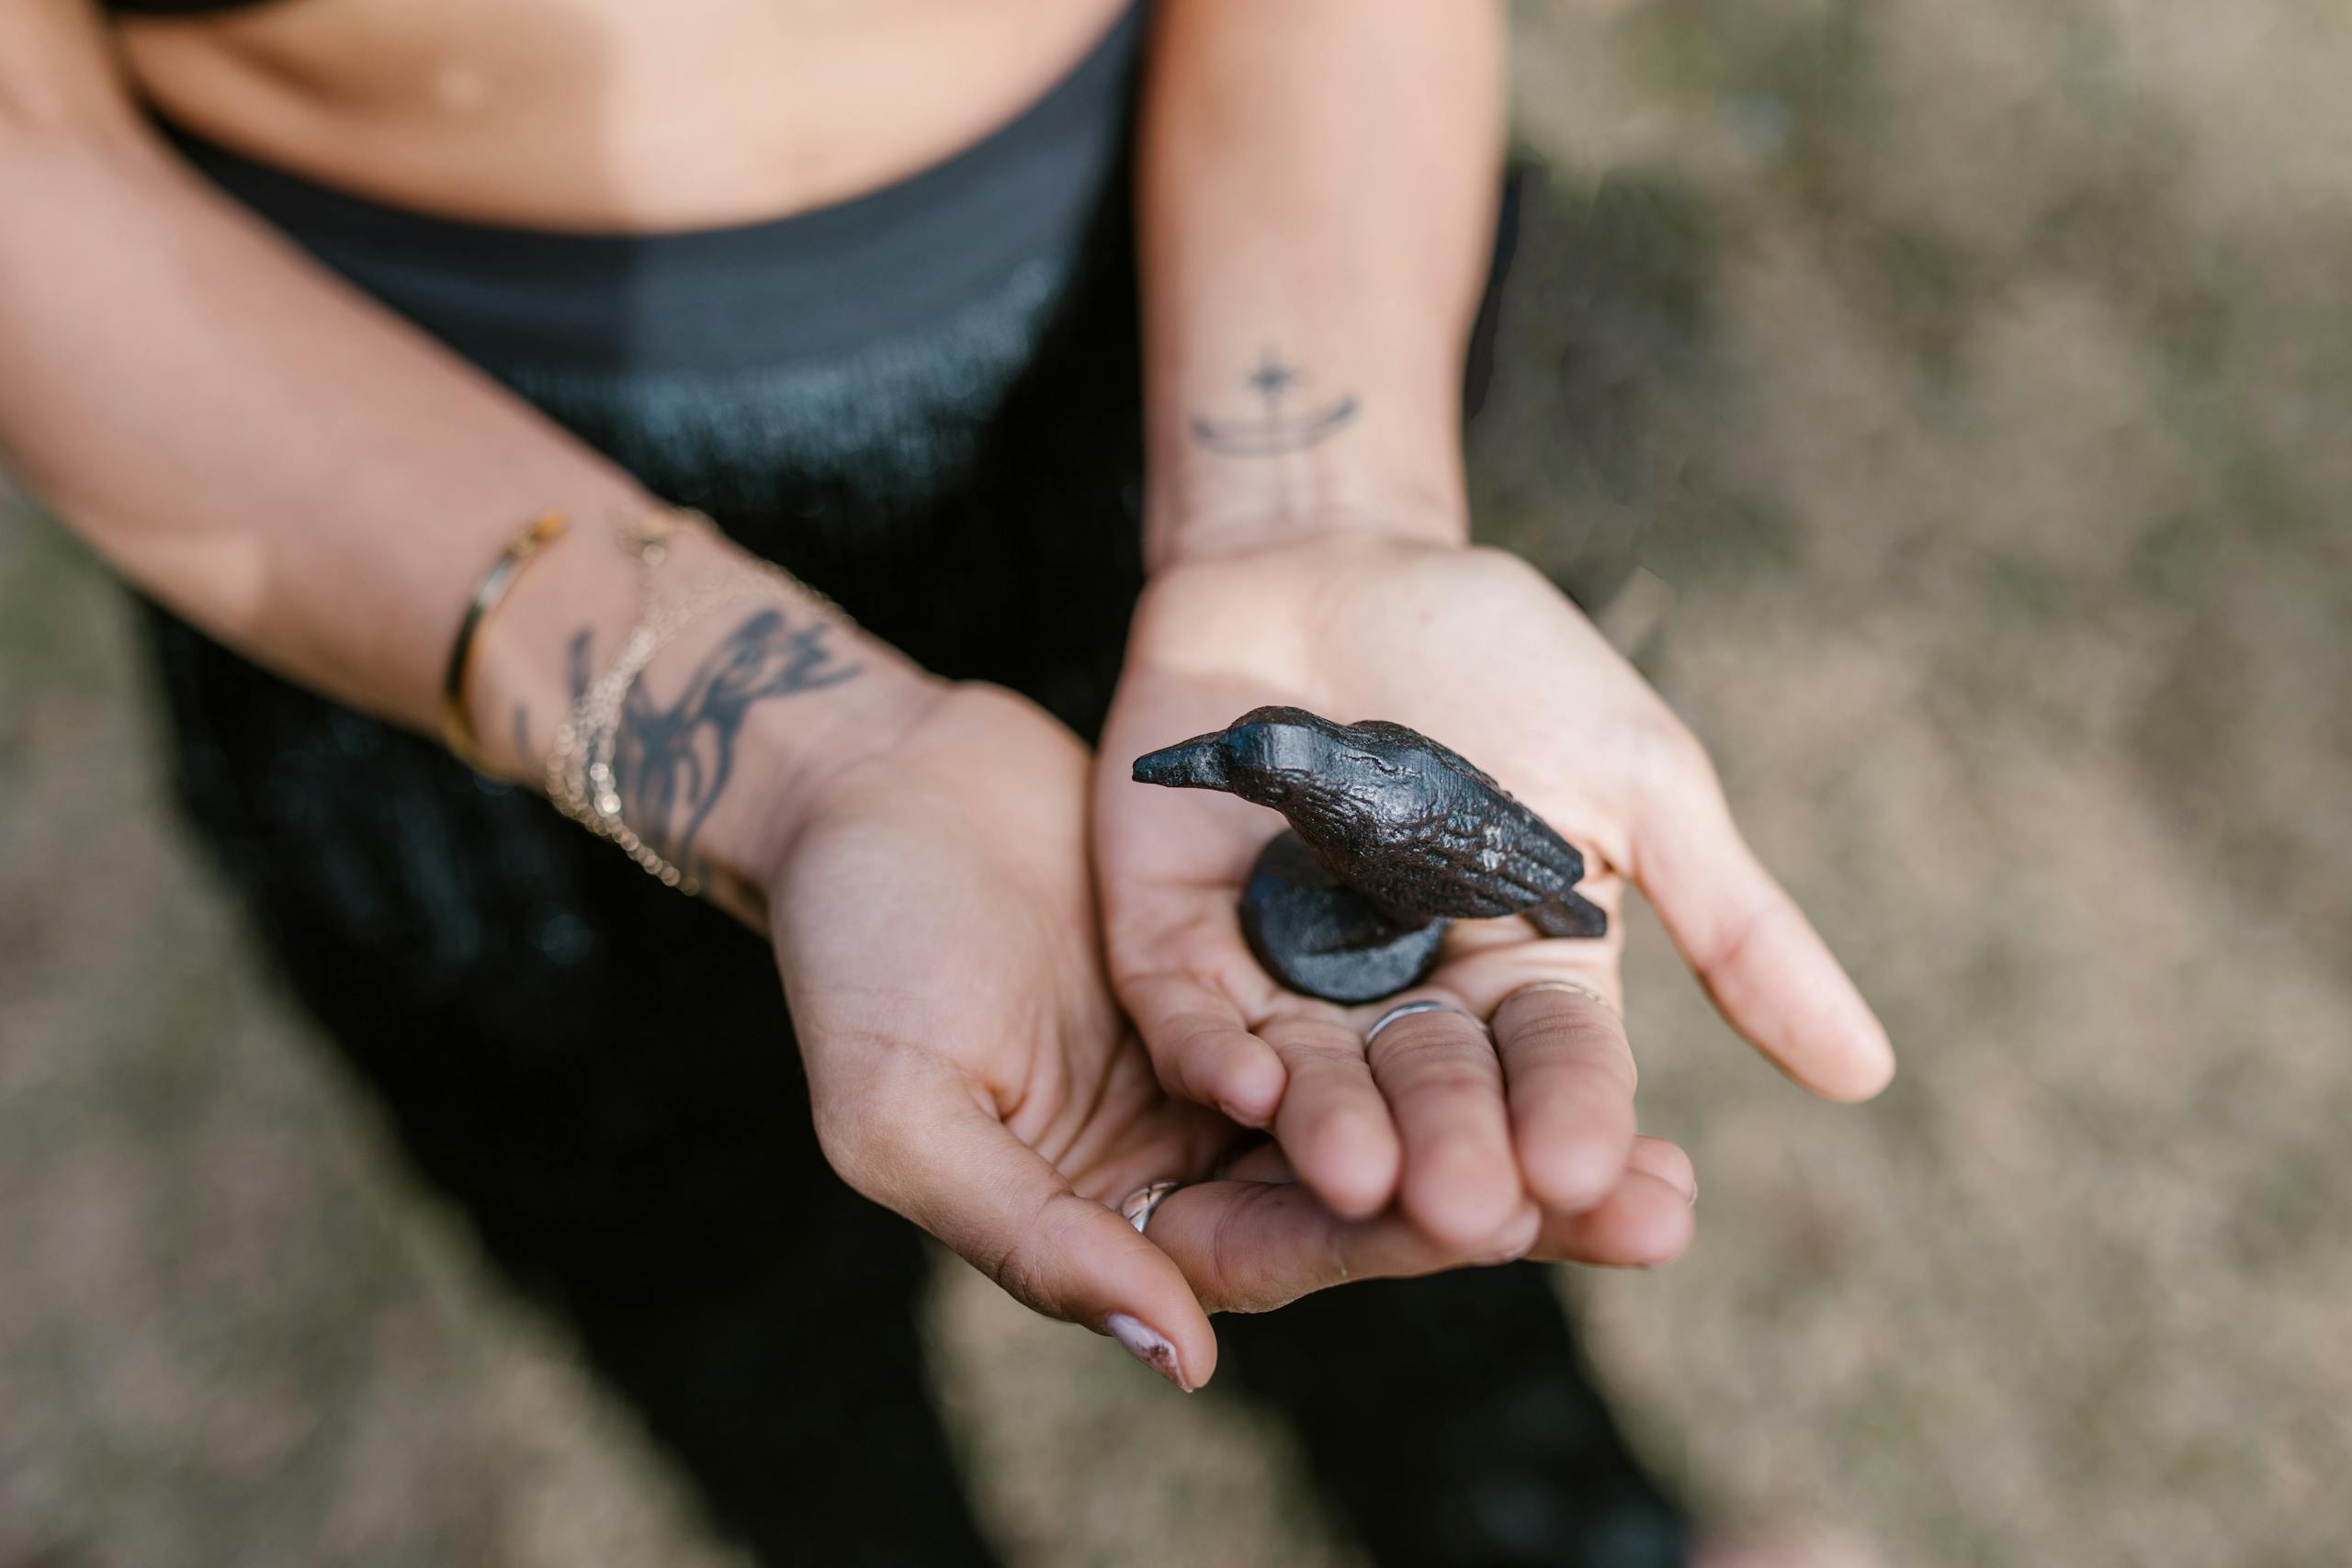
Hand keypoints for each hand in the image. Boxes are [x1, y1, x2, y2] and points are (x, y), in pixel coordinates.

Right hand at [765, 679, 1698, 1389]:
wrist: (867, 783)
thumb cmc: (857, 955)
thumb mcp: (904, 1114)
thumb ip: (1030, 1240)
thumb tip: (1183, 1355)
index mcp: (1121, 1209)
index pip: (1279, 1251)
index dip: (1397, 1248)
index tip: (1515, 1229)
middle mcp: (1200, 1146)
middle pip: (1373, 1195)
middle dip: (1510, 1205)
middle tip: (1659, 1207)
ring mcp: (1242, 1046)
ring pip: (1397, 1098)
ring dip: (1520, 1118)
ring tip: (1662, 1140)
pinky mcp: (1266, 952)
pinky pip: (1378, 991)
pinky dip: (1467, 1005)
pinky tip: (1576, 997)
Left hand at [1094, 534, 1893, 1250]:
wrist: (1333, 550)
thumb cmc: (1499, 657)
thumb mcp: (1636, 778)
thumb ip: (1731, 922)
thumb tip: (1870, 1076)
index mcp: (1518, 982)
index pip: (1557, 1071)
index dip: (1577, 1122)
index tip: (1600, 1179)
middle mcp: (1400, 1005)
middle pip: (1432, 1095)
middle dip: (1454, 1151)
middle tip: (1475, 1214)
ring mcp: (1279, 976)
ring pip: (1309, 1078)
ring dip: (1333, 1130)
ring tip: (1362, 1180)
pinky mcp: (1168, 939)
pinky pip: (1186, 1012)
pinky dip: (1212, 1047)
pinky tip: (1246, 1080)